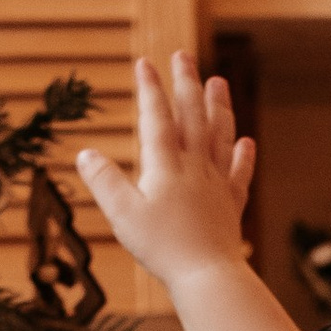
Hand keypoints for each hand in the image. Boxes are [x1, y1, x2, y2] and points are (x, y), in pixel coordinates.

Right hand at [75, 54, 254, 290]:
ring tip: (218, 82)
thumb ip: (104, 182)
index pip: (156, 118)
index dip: (150, 89)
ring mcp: (216, 184)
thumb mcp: (122, 214)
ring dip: (219, 107)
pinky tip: (246, 141)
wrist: (208, 275)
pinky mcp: (231, 205)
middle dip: (187, 83)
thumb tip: (85, 154)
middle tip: (184, 55)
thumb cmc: (163, 247)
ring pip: (220, 136)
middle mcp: (195, 167)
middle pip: (192, 117)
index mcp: (165, 166)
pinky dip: (243, 155)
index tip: (145, 63)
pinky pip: (239, 173)